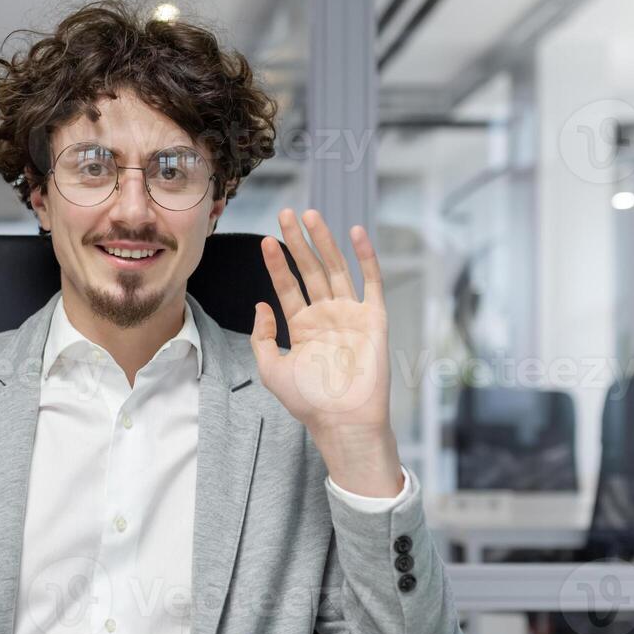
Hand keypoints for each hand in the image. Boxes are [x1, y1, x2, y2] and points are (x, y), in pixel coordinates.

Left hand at [251, 208, 390, 437]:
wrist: (343, 420)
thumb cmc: (308, 401)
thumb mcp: (271, 369)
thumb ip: (262, 337)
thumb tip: (260, 307)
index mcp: (303, 327)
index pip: (287, 287)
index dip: (277, 263)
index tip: (266, 241)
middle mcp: (327, 316)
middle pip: (310, 270)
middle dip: (298, 242)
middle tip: (286, 214)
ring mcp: (351, 314)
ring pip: (336, 269)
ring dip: (324, 242)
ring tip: (311, 215)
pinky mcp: (374, 318)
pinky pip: (371, 282)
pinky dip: (366, 257)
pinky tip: (355, 233)